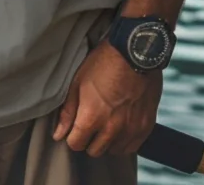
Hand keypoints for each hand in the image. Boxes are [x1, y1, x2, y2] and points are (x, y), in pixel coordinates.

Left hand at [52, 38, 161, 157]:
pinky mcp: (145, 126)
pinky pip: (132, 147)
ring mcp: (130, 129)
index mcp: (91, 117)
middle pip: (94, 151)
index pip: (76, 144)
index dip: (73, 136)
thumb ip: (68, 111)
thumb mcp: (78, 81)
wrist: (135, 51)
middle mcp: (111, 129)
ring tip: (108, 121)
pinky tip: (122, 125)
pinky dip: (125, 140)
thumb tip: (58, 134)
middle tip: (92, 121)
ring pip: (113, 151)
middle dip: (89, 139)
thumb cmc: (104, 63)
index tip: (76, 126)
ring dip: (108, 140)